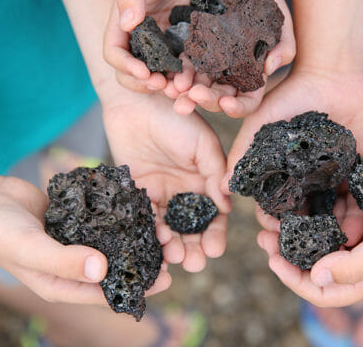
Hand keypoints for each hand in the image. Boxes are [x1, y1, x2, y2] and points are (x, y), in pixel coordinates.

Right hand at [0, 166, 171, 303]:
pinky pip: (104, 222)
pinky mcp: (77, 221)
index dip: (136, 288)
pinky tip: (142, 209)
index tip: (165, 278)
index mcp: (61, 284)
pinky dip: (122, 218)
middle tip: (171, 251)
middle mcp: (72, 266)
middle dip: (142, 263)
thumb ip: (63, 262)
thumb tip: (103, 272)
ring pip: (113, 244)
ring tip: (161, 230)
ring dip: (135, 239)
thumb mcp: (30, 249)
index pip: (105, 293)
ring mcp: (76, 242)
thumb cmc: (0, 229)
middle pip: (114, 269)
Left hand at [102, 87, 230, 272]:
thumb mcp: (203, 142)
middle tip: (194, 263)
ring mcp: (161, 194)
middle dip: (194, 248)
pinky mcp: (138, 194)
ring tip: (174, 257)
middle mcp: (185, 192)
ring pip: (169, 229)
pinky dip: (151, 232)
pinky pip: (146, 219)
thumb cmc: (175, 117)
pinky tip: (154, 242)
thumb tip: (226, 206)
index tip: (214, 249)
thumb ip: (215, 173)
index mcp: (206, 181)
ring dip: (173, 246)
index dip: (216, 233)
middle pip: (192, 228)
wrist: (136, 100)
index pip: (215, 214)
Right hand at [103, 0, 208, 92]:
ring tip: (183, 89)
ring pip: (163, 73)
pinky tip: (200, 80)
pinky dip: (192, 75)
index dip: (125, 66)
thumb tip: (127, 24)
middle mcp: (142, 38)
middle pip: (135, 72)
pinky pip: (188, 65)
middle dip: (147, 83)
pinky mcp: (186, 43)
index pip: (115, 53)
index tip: (143, 73)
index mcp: (123, 25)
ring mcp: (165, 43)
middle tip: (163, 86)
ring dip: (171, 85)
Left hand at [172, 0, 295, 117]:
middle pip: (219, 98)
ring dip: (186, 92)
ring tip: (176, 89)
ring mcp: (212, 66)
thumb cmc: (270, 7)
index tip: (226, 104)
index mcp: (254, 79)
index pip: (247, 102)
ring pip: (198, 86)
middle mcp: (232, 78)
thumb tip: (269, 67)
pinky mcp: (196, 52)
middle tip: (194, 96)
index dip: (238, 107)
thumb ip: (284, 49)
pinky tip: (171, 75)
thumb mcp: (282, 26)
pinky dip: (178, 72)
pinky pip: (185, 66)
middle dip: (207, 100)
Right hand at [224, 68, 362, 304]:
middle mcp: (309, 179)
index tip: (271, 236)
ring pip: (332, 214)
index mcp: (285, 172)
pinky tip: (354, 233)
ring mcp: (336, 177)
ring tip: (328, 249)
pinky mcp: (362, 172)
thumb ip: (242, 155)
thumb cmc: (292, 95)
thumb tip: (221, 189)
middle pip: (304, 215)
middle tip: (300, 251)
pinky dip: (358, 218)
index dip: (272, 222)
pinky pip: (361, 200)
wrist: (334, 74)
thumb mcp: (260, 124)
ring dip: (330, 232)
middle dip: (301, 235)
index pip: (276, 206)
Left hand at [256, 154, 362, 306]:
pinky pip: (327, 213)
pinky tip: (294, 197)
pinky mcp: (357, 209)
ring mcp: (357, 233)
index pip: (323, 291)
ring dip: (294, 229)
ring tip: (272, 216)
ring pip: (316, 237)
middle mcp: (359, 257)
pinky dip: (310, 209)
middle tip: (263, 236)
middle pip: (314, 264)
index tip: (273, 259)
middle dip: (286, 253)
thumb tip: (317, 277)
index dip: (294, 279)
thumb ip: (355, 266)